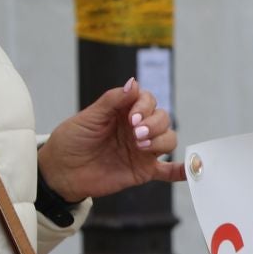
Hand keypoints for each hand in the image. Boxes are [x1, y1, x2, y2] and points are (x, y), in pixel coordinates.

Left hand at [38, 77, 185, 200]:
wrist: (61, 172)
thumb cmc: (71, 140)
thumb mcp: (88, 118)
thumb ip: (112, 101)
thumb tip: (133, 82)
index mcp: (124, 111)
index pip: (148, 101)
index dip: (145, 106)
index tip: (131, 117)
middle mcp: (136, 129)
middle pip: (162, 119)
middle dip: (154, 124)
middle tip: (136, 134)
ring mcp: (142, 150)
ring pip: (168, 140)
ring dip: (161, 141)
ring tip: (141, 146)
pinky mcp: (143, 171)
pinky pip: (168, 171)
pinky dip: (181, 170)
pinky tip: (192, 170)